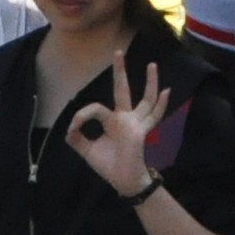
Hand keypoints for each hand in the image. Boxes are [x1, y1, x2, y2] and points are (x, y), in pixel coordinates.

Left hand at [64, 57, 169, 200]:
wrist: (123, 182)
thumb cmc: (109, 166)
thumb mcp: (87, 150)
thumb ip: (77, 138)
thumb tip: (68, 129)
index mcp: (112, 121)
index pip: (96, 108)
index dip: (81, 115)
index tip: (73, 128)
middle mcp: (125, 118)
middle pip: (123, 89)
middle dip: (120, 71)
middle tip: (118, 51)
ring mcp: (135, 123)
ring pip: (145, 100)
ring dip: (149, 82)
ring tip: (151, 64)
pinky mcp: (139, 131)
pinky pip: (150, 116)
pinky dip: (160, 105)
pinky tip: (167, 91)